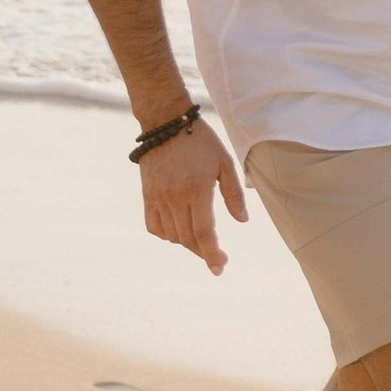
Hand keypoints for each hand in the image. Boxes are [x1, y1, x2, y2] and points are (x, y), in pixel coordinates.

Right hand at [138, 115, 246, 273]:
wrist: (165, 123)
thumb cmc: (200, 141)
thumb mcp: (224, 162)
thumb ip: (233, 193)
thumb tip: (242, 221)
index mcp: (197, 189)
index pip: (204, 232)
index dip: (213, 253)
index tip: (221, 267)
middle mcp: (175, 197)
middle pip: (188, 238)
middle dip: (204, 252)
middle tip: (218, 257)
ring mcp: (158, 198)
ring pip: (172, 235)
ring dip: (188, 243)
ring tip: (201, 240)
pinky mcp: (147, 195)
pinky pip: (154, 226)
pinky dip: (167, 234)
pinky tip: (179, 231)